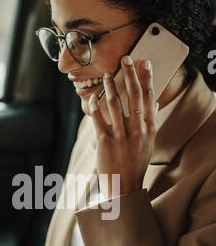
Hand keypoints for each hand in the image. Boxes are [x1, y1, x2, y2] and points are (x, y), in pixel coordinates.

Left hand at [89, 56, 157, 198]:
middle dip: (130, 74)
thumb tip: (153, 104)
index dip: (147, 78)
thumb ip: (150, 123)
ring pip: (116, 103)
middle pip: (134, 96)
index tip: (145, 63)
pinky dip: (95, 105)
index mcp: (149, 130)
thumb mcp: (148, 144)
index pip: (150, 98)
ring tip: (106, 76)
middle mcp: (137, 131)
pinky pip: (98, 117)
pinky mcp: (105, 141)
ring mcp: (121, 136)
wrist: (124, 186)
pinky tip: (92, 97)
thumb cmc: (135, 164)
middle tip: (126, 59)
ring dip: (110, 86)